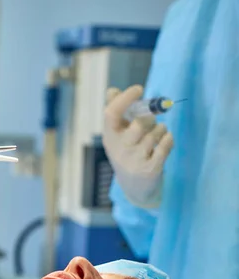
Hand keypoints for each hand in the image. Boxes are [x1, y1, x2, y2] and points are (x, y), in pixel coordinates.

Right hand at [103, 85, 173, 207]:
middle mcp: (119, 149)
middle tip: (152, 119)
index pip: (111, 113)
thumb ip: (116, 113)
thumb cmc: (127, 155)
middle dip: (150, 117)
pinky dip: (168, 139)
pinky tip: (166, 141)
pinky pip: (165, 145)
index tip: (139, 89)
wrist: (135, 189)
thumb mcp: (117, 136)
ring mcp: (134, 160)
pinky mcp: (150, 169)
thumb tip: (112, 90)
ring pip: (155, 133)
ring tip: (158, 134)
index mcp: (109, 137)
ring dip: (161, 129)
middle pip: (139, 122)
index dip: (125, 98)